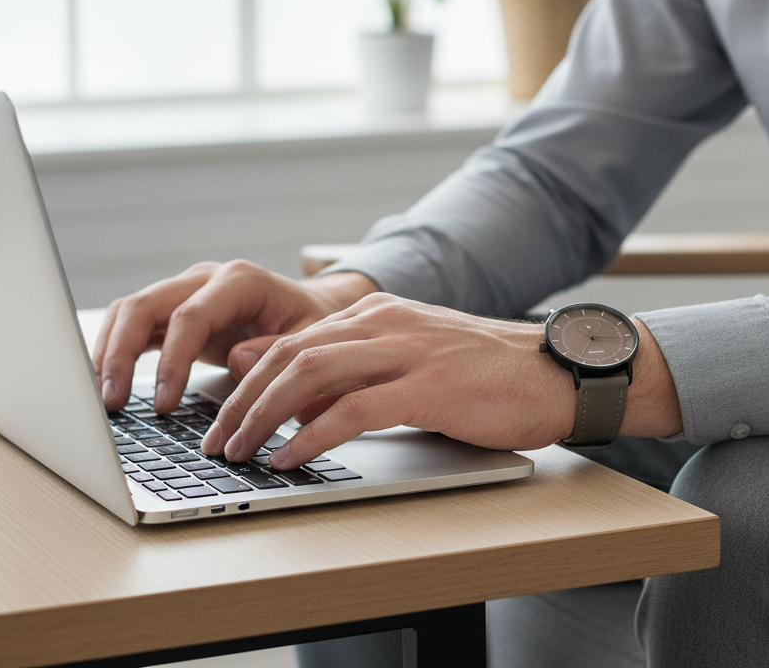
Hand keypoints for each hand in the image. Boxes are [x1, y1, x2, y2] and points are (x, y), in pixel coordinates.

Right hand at [91, 261, 377, 412]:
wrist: (309, 310)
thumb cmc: (311, 325)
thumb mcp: (312, 339)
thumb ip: (278, 349)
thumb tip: (237, 360)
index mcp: (242, 281)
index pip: (191, 315)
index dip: (172, 359)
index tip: (163, 405)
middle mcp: (206, 279)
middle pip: (146, 305)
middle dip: (121, 353)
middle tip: (111, 404)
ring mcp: (186, 292)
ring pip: (129, 311)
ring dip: (108, 352)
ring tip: (100, 400)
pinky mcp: (174, 312)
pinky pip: (133, 325)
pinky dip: (113, 352)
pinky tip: (104, 385)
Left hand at [201, 293, 578, 466]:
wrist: (551, 372)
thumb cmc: (482, 374)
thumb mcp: (408, 359)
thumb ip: (352, 367)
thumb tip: (289, 380)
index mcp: (378, 312)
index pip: (293, 340)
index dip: (248, 380)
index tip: (222, 415)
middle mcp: (386, 321)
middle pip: (291, 354)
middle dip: (243, 400)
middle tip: (217, 440)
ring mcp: (407, 350)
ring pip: (312, 374)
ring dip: (264, 416)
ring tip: (239, 452)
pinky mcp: (428, 385)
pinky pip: (353, 410)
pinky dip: (311, 435)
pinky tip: (289, 456)